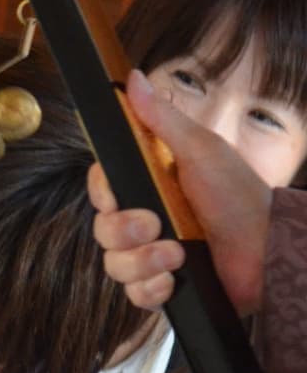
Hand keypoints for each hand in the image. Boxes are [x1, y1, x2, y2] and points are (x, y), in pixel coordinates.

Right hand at [88, 70, 271, 313]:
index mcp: (146, 186)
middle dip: (124, 231)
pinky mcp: (165, 286)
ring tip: (177, 255)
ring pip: (115, 264)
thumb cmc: (240, 195)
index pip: (100, 189)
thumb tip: (133, 77)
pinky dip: (152, 289)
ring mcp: (152, 255)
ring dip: (142, 261)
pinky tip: (174, 280)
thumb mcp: (200, 149)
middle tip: (155, 224)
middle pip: (102, 229)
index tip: (118, 195)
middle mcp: (144, 220)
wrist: (272, 248)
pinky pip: (136, 295)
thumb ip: (160, 118)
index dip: (103, 195)